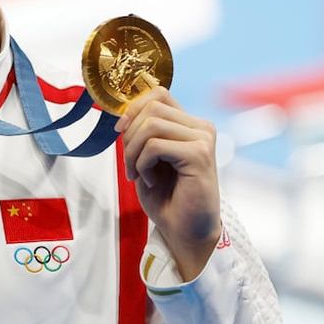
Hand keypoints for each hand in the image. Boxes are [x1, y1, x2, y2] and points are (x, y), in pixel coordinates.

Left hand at [115, 87, 221, 280]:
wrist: (184, 231)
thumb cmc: (166, 196)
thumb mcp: (147, 156)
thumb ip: (142, 131)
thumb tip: (123, 113)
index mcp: (190, 124)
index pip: (158, 93)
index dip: (133, 108)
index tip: (120, 131)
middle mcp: (201, 127)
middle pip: (151, 107)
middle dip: (129, 135)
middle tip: (129, 164)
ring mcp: (203, 139)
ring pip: (151, 124)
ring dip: (133, 151)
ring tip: (137, 173)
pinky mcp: (200, 155)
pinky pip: (154, 145)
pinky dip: (142, 163)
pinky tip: (150, 180)